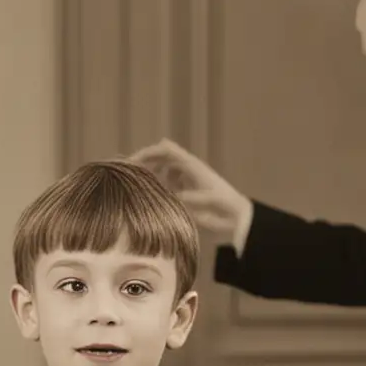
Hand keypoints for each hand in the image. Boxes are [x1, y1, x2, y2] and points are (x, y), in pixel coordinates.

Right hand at [128, 137, 252, 241]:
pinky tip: (155, 199)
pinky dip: (160, 188)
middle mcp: (186, 169)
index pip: (166, 150)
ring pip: (164, 170)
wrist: (236, 216)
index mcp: (191, 165)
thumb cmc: (223, 204)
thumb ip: (188, 197)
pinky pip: (169, 185)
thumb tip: (167, 197)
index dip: (148, 152)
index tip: (132, 163)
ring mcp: (187, 180)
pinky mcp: (187, 193)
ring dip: (152, 175)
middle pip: (162, 157)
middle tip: (129, 176)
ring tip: (139, 187)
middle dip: (145, 162)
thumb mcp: (206, 199)